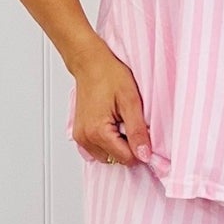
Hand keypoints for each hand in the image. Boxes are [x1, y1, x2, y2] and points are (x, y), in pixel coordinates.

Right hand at [70, 45, 152, 165]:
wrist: (90, 63)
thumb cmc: (108, 75)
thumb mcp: (131, 101)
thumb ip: (137, 131)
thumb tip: (144, 155)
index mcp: (98, 132)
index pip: (127, 159)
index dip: (140, 149)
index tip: (144, 134)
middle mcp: (85, 138)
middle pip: (117, 160)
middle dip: (128, 146)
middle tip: (130, 122)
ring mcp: (80, 137)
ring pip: (107, 156)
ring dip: (118, 145)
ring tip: (120, 122)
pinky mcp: (79, 134)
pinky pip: (98, 149)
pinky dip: (108, 142)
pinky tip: (112, 124)